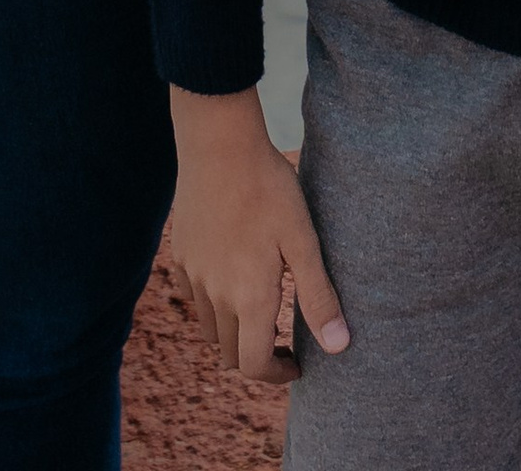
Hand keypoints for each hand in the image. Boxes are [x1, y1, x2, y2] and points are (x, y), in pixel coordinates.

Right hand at [166, 89, 349, 384]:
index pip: (254, 366)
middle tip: (282, 337)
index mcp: (249, 299)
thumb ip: (318, 297)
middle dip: (257, 356)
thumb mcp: (303, 241)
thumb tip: (339, 347)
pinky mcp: (181, 255)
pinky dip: (212, 303)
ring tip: (259, 308)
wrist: (220, 145)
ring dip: (234, 332)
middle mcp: (216, 296)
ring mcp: (194, 276)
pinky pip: (193, 297)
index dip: (276, 375)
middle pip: (230, 354)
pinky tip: (231, 276)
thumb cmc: (269, 190)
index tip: (296, 362)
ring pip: (210, 329)